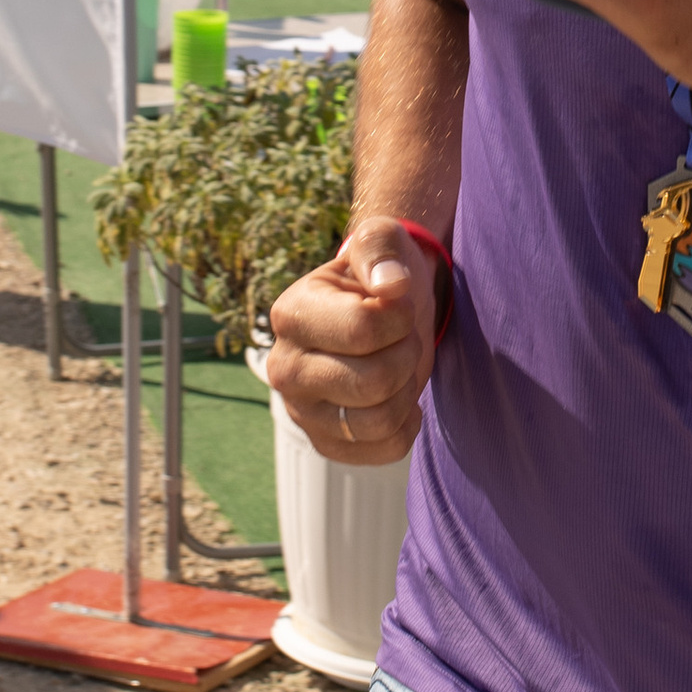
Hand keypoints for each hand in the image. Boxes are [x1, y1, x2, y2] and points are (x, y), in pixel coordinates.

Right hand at [265, 220, 439, 463]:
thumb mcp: (381, 242)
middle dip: (406, 353)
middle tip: (400, 336)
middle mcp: (284, 369)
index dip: (401, 316)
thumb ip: (381, 250)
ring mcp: (301, 412)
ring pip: (379, 420)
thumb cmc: (379, 274)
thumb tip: (391, 286)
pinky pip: (385, 449)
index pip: (364, 329)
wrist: (381, 309)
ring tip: (396, 362)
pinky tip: (397, 395)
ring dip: (406, 388)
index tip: (397, 303)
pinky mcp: (326, 443)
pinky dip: (405, 423)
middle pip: (374, 381)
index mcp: (290, 315)